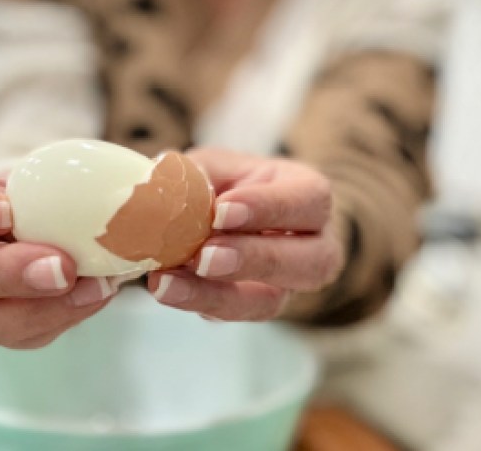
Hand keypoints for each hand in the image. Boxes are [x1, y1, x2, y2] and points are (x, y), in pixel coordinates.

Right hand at [0, 174, 117, 348]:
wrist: (36, 220)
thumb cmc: (26, 186)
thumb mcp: (32, 168)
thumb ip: (56, 173)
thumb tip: (131, 181)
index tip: (3, 208)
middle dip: (6, 274)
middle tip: (61, 266)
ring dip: (39, 309)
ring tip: (91, 288)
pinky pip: (23, 336)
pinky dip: (66, 316)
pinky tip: (97, 294)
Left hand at [147, 148, 343, 320]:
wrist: (220, 218)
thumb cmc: (227, 184)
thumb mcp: (215, 166)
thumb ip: (198, 176)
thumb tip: (166, 186)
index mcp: (310, 196)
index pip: (309, 201)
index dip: (268, 208)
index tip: (221, 210)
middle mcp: (315, 246)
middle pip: (310, 262)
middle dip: (254, 260)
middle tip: (204, 256)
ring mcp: (288, 285)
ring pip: (270, 301)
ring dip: (217, 294)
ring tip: (168, 283)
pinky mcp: (254, 308)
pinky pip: (233, 314)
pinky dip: (196, 301)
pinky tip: (165, 288)